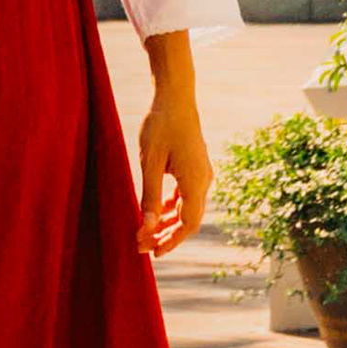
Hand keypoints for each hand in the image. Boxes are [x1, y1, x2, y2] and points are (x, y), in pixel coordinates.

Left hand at [133, 87, 210, 260]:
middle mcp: (204, 180)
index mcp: (196, 181)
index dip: (171, 241)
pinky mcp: (196, 166)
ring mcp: (202, 173)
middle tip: (142, 246)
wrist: (175, 95)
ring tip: (146, 232)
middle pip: (189, 219)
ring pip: (188, 207)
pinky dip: (172, 206)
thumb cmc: (160, 125)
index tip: (152, 252)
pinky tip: (157, 211)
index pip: (189, 224)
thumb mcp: (149, 162)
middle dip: (166, 234)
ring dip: (168, 221)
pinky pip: (187, 194)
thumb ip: (149, 196)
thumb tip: (146, 227)